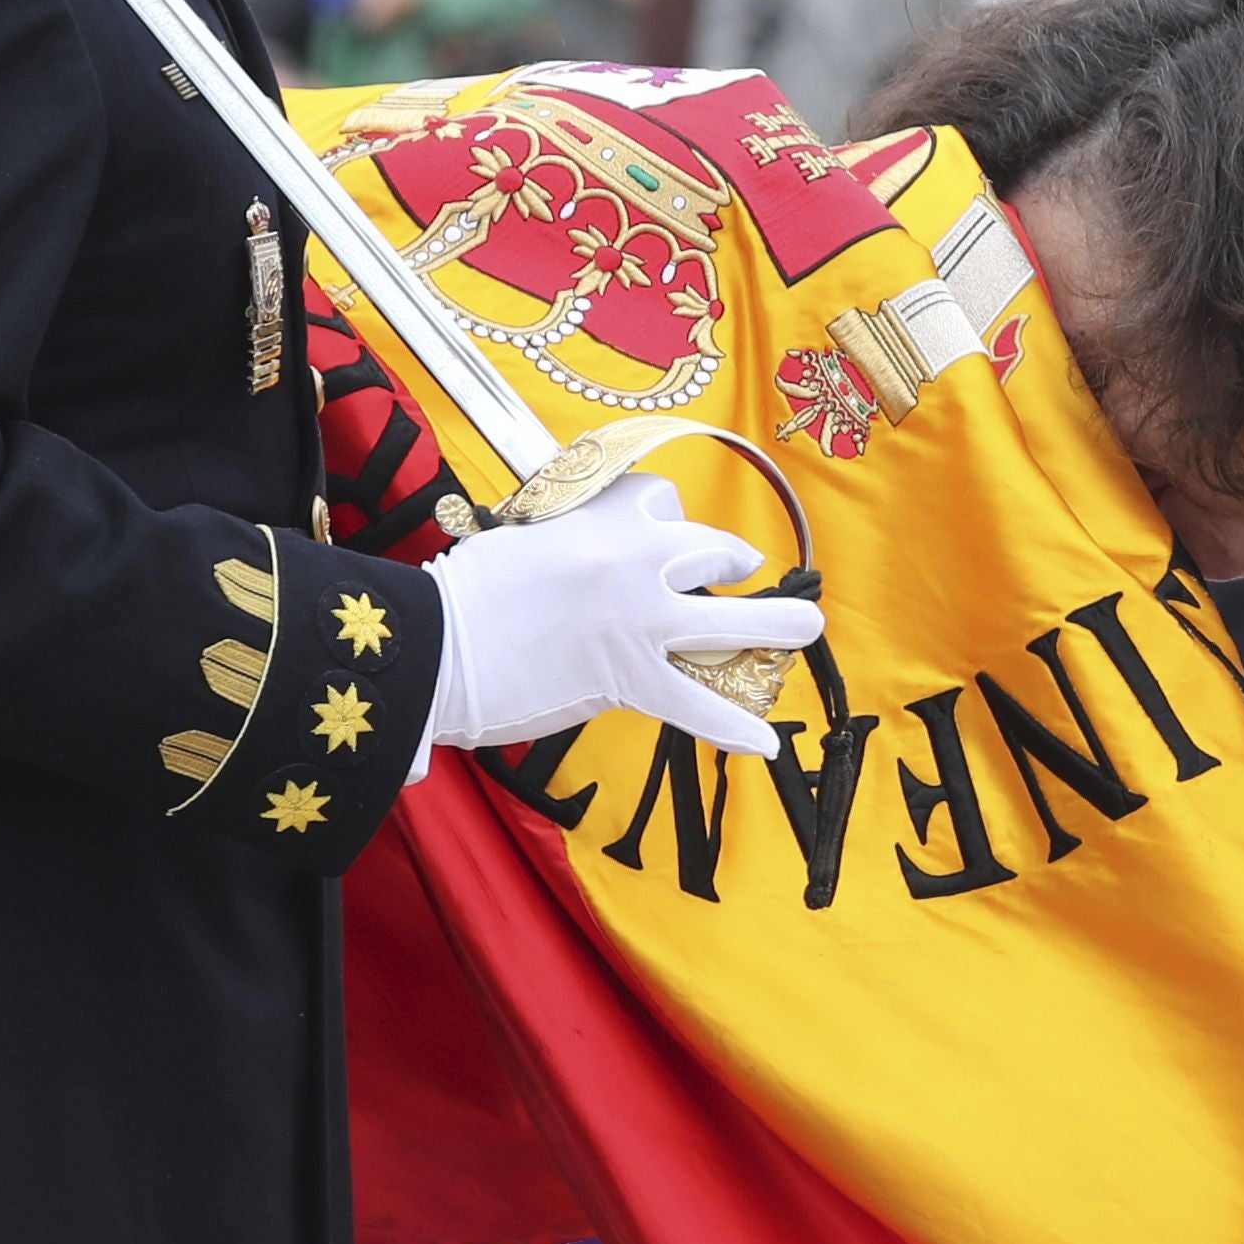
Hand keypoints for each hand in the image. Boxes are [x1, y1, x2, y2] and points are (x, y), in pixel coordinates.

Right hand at [421, 480, 821, 760]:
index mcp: (600, 517)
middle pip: (711, 549)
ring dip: (775, 625)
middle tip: (743, 569)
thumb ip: (560, 547)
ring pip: (729, 621)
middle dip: (733, 560)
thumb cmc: (462, 594)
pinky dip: (734, 727)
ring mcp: (641, 620)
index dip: (666, 518)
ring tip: (805, 628)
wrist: (437, 644)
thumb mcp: (519, 541)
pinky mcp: (631, 677)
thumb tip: (571, 569)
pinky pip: (698, 705)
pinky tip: (766, 743)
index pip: (658, 499)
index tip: (663, 529)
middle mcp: (634, 560)